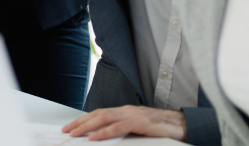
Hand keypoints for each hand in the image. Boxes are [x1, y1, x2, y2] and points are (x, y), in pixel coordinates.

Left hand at [62, 106, 186, 141]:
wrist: (180, 125)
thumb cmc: (160, 129)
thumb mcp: (137, 130)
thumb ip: (122, 131)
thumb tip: (104, 138)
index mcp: (125, 112)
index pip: (100, 114)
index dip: (84, 120)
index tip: (71, 126)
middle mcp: (126, 110)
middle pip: (98, 114)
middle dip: (81, 122)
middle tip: (67, 130)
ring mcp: (133, 115)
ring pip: (105, 118)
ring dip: (87, 126)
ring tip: (75, 134)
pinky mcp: (140, 123)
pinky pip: (118, 127)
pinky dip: (105, 132)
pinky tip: (94, 137)